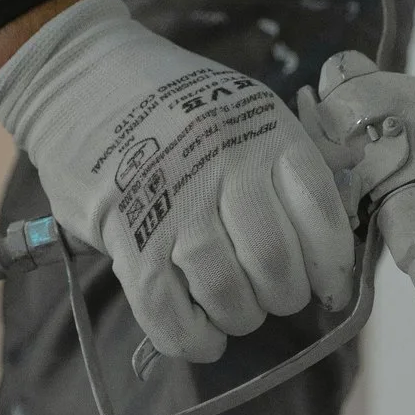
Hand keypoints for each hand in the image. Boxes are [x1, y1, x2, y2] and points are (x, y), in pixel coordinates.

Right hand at [0, 0, 356, 363]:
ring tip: (236, 312)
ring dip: (239, 317)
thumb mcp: (246, 110)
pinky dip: (191, 337)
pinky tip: (203, 336)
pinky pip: (165, 308)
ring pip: (226, 292)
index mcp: (265, 131)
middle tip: (274, 296)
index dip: (332, 266)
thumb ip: (286, 165)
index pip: (319, 213)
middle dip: (284, 297)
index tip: (329, 288)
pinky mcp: (124, 232)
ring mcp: (171, 200)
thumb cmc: (176, 103)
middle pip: (274, 263)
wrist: (82, 77)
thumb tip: (327, 241)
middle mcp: (223, 164)